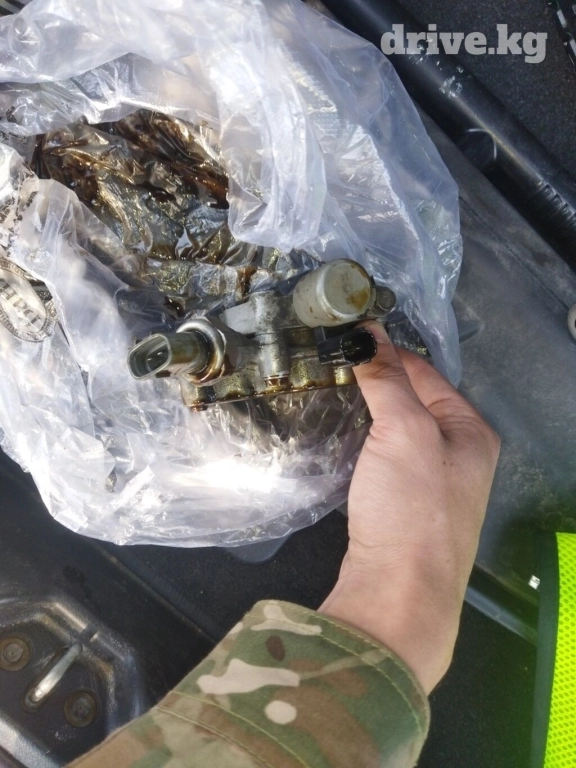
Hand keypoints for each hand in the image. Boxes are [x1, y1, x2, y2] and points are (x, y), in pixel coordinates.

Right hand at [320, 322, 499, 692]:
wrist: (400, 593)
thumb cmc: (411, 506)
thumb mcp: (404, 431)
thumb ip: (386, 380)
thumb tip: (366, 333)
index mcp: (472, 430)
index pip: (426, 372)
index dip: (386, 352)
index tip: (344, 337)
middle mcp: (461, 454)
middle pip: (413, 402)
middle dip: (375, 382)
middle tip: (329, 365)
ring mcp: (434, 485)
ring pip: (397, 432)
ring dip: (367, 414)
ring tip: (328, 394)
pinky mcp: (406, 508)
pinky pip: (385, 461)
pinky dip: (364, 445)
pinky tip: (340, 439)